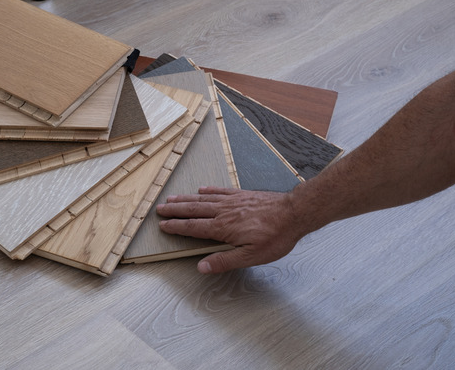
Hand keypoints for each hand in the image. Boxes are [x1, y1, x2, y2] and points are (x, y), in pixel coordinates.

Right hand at [156, 186, 305, 273]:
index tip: (163, 225)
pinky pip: (220, 191)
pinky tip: (202, 189)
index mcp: (223, 228)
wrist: (294, 213)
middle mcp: (224, 212)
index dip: (177, 227)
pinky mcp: (242, 195)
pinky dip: (208, 190)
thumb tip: (202, 267)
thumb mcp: (251, 257)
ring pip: (203, 199)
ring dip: (186, 199)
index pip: (194, 227)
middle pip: (194, 210)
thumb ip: (225, 261)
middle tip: (160, 208)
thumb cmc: (275, 236)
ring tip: (172, 198)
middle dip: (175, 210)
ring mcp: (233, 201)